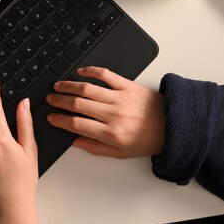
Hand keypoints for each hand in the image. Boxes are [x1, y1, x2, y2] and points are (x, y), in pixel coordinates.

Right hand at [46, 66, 165, 158]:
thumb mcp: (121, 153)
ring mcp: (120, 98)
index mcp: (111, 133)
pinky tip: (80, 72)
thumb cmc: (148, 140)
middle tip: (50, 100)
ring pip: (87, 89)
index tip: (51, 118)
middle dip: (59, 101)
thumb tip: (75, 141)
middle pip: (78, 105)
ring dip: (69, 86)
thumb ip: (96, 148)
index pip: (77, 125)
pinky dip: (91, 71)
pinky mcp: (128, 85)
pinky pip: (106, 74)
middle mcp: (113, 115)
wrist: (173, 126)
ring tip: (58, 86)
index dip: (60, 120)